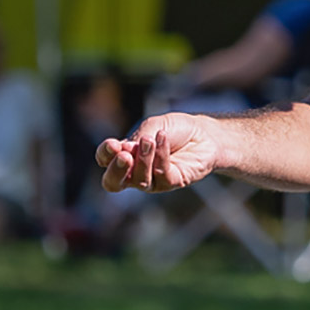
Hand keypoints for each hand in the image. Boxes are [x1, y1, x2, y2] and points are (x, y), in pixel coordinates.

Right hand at [96, 113, 221, 192]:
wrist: (204, 133)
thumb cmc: (176, 130)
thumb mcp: (152, 127)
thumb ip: (138, 139)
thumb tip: (125, 150)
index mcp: (125, 155)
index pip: (105, 160)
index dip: (104, 154)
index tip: (113, 143)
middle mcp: (135, 172)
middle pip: (113, 183)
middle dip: (116, 171)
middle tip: (124, 156)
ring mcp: (153, 180)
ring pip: (139, 180)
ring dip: (144, 159)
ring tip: (150, 139)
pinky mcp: (172, 182)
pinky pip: (161, 174)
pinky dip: (161, 155)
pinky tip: (163, 138)